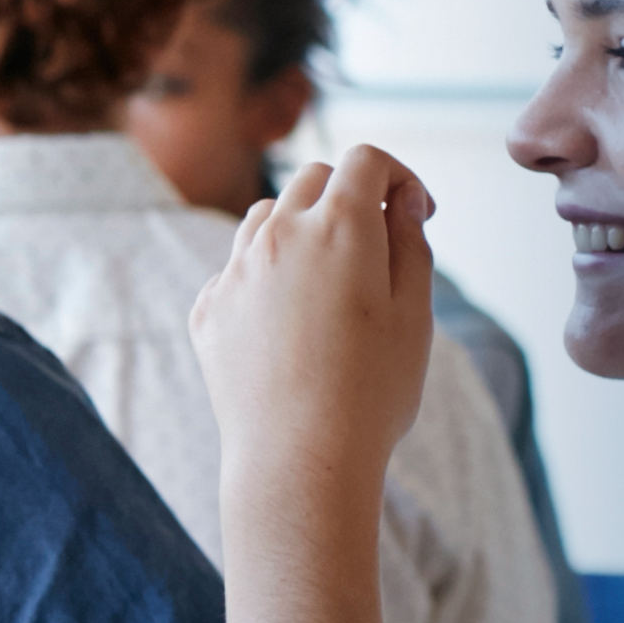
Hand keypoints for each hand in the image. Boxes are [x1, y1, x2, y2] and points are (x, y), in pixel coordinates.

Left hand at [198, 144, 442, 482]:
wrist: (298, 462)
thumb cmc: (369, 394)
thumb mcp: (414, 314)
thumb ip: (410, 243)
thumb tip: (402, 202)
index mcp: (339, 226)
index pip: (365, 160)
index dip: (398, 176)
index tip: (415, 212)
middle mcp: (277, 235)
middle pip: (314, 180)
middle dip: (350, 196)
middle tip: (378, 244)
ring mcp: (235, 271)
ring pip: (267, 218)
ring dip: (302, 230)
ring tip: (331, 282)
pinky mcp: (208, 310)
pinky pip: (239, 271)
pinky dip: (267, 278)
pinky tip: (291, 326)